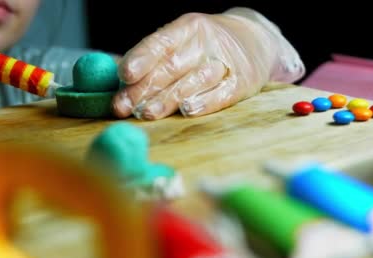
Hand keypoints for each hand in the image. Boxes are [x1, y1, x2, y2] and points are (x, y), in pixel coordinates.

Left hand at [112, 7, 304, 119]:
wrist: (256, 43)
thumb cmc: (204, 49)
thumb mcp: (181, 43)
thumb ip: (151, 59)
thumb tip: (115, 76)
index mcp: (187, 28)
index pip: (160, 42)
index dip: (141, 58)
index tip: (123, 74)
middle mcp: (206, 42)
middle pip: (171, 66)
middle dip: (144, 88)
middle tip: (123, 106)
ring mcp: (225, 62)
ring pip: (193, 81)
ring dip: (168, 99)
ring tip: (146, 113)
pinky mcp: (242, 83)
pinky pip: (221, 94)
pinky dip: (204, 102)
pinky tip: (187, 110)